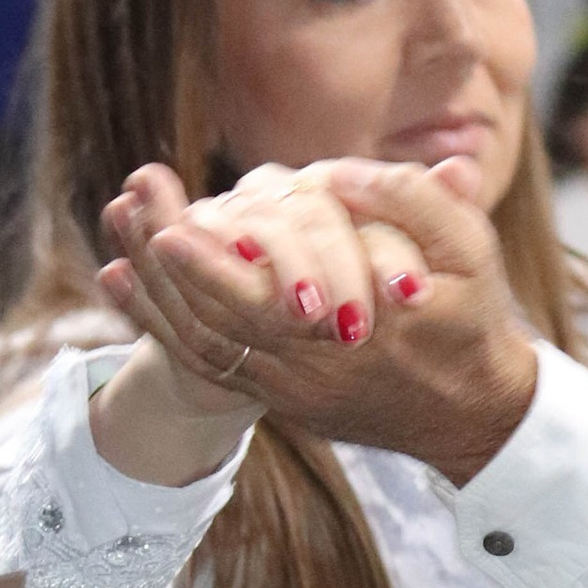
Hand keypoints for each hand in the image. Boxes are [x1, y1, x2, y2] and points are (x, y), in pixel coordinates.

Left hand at [100, 156, 538, 483]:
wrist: (474, 415)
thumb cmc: (473, 322)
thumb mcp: (471, 251)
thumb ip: (415, 200)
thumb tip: (341, 172)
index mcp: (364, 330)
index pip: (275, 302)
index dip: (219, 269)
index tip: (175, 227)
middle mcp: (318, 368)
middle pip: (222, 324)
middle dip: (169, 274)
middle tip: (128, 218)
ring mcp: (296, 391)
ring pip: (208, 348)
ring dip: (155, 302)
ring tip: (113, 251)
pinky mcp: (285, 401)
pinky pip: (211, 366)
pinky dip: (161, 326)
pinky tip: (123, 283)